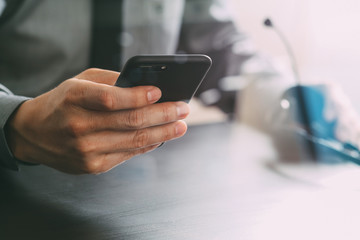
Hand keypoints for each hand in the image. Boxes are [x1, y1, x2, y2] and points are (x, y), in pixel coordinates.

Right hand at [5, 68, 189, 173]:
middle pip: (130, 122)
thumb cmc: (62, 103)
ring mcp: (86, 150)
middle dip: (163, 115)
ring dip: (163, 133)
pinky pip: (128, 154)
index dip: (138, 96)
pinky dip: (149, 145)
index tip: (160, 92)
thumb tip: (147, 86)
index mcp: (74, 98)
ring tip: (180, 126)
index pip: (111, 99)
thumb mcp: (80, 82)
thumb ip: (111, 82)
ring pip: (134, 141)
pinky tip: (162, 138)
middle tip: (183, 109)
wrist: (34, 133)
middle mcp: (78, 126)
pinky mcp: (93, 166)